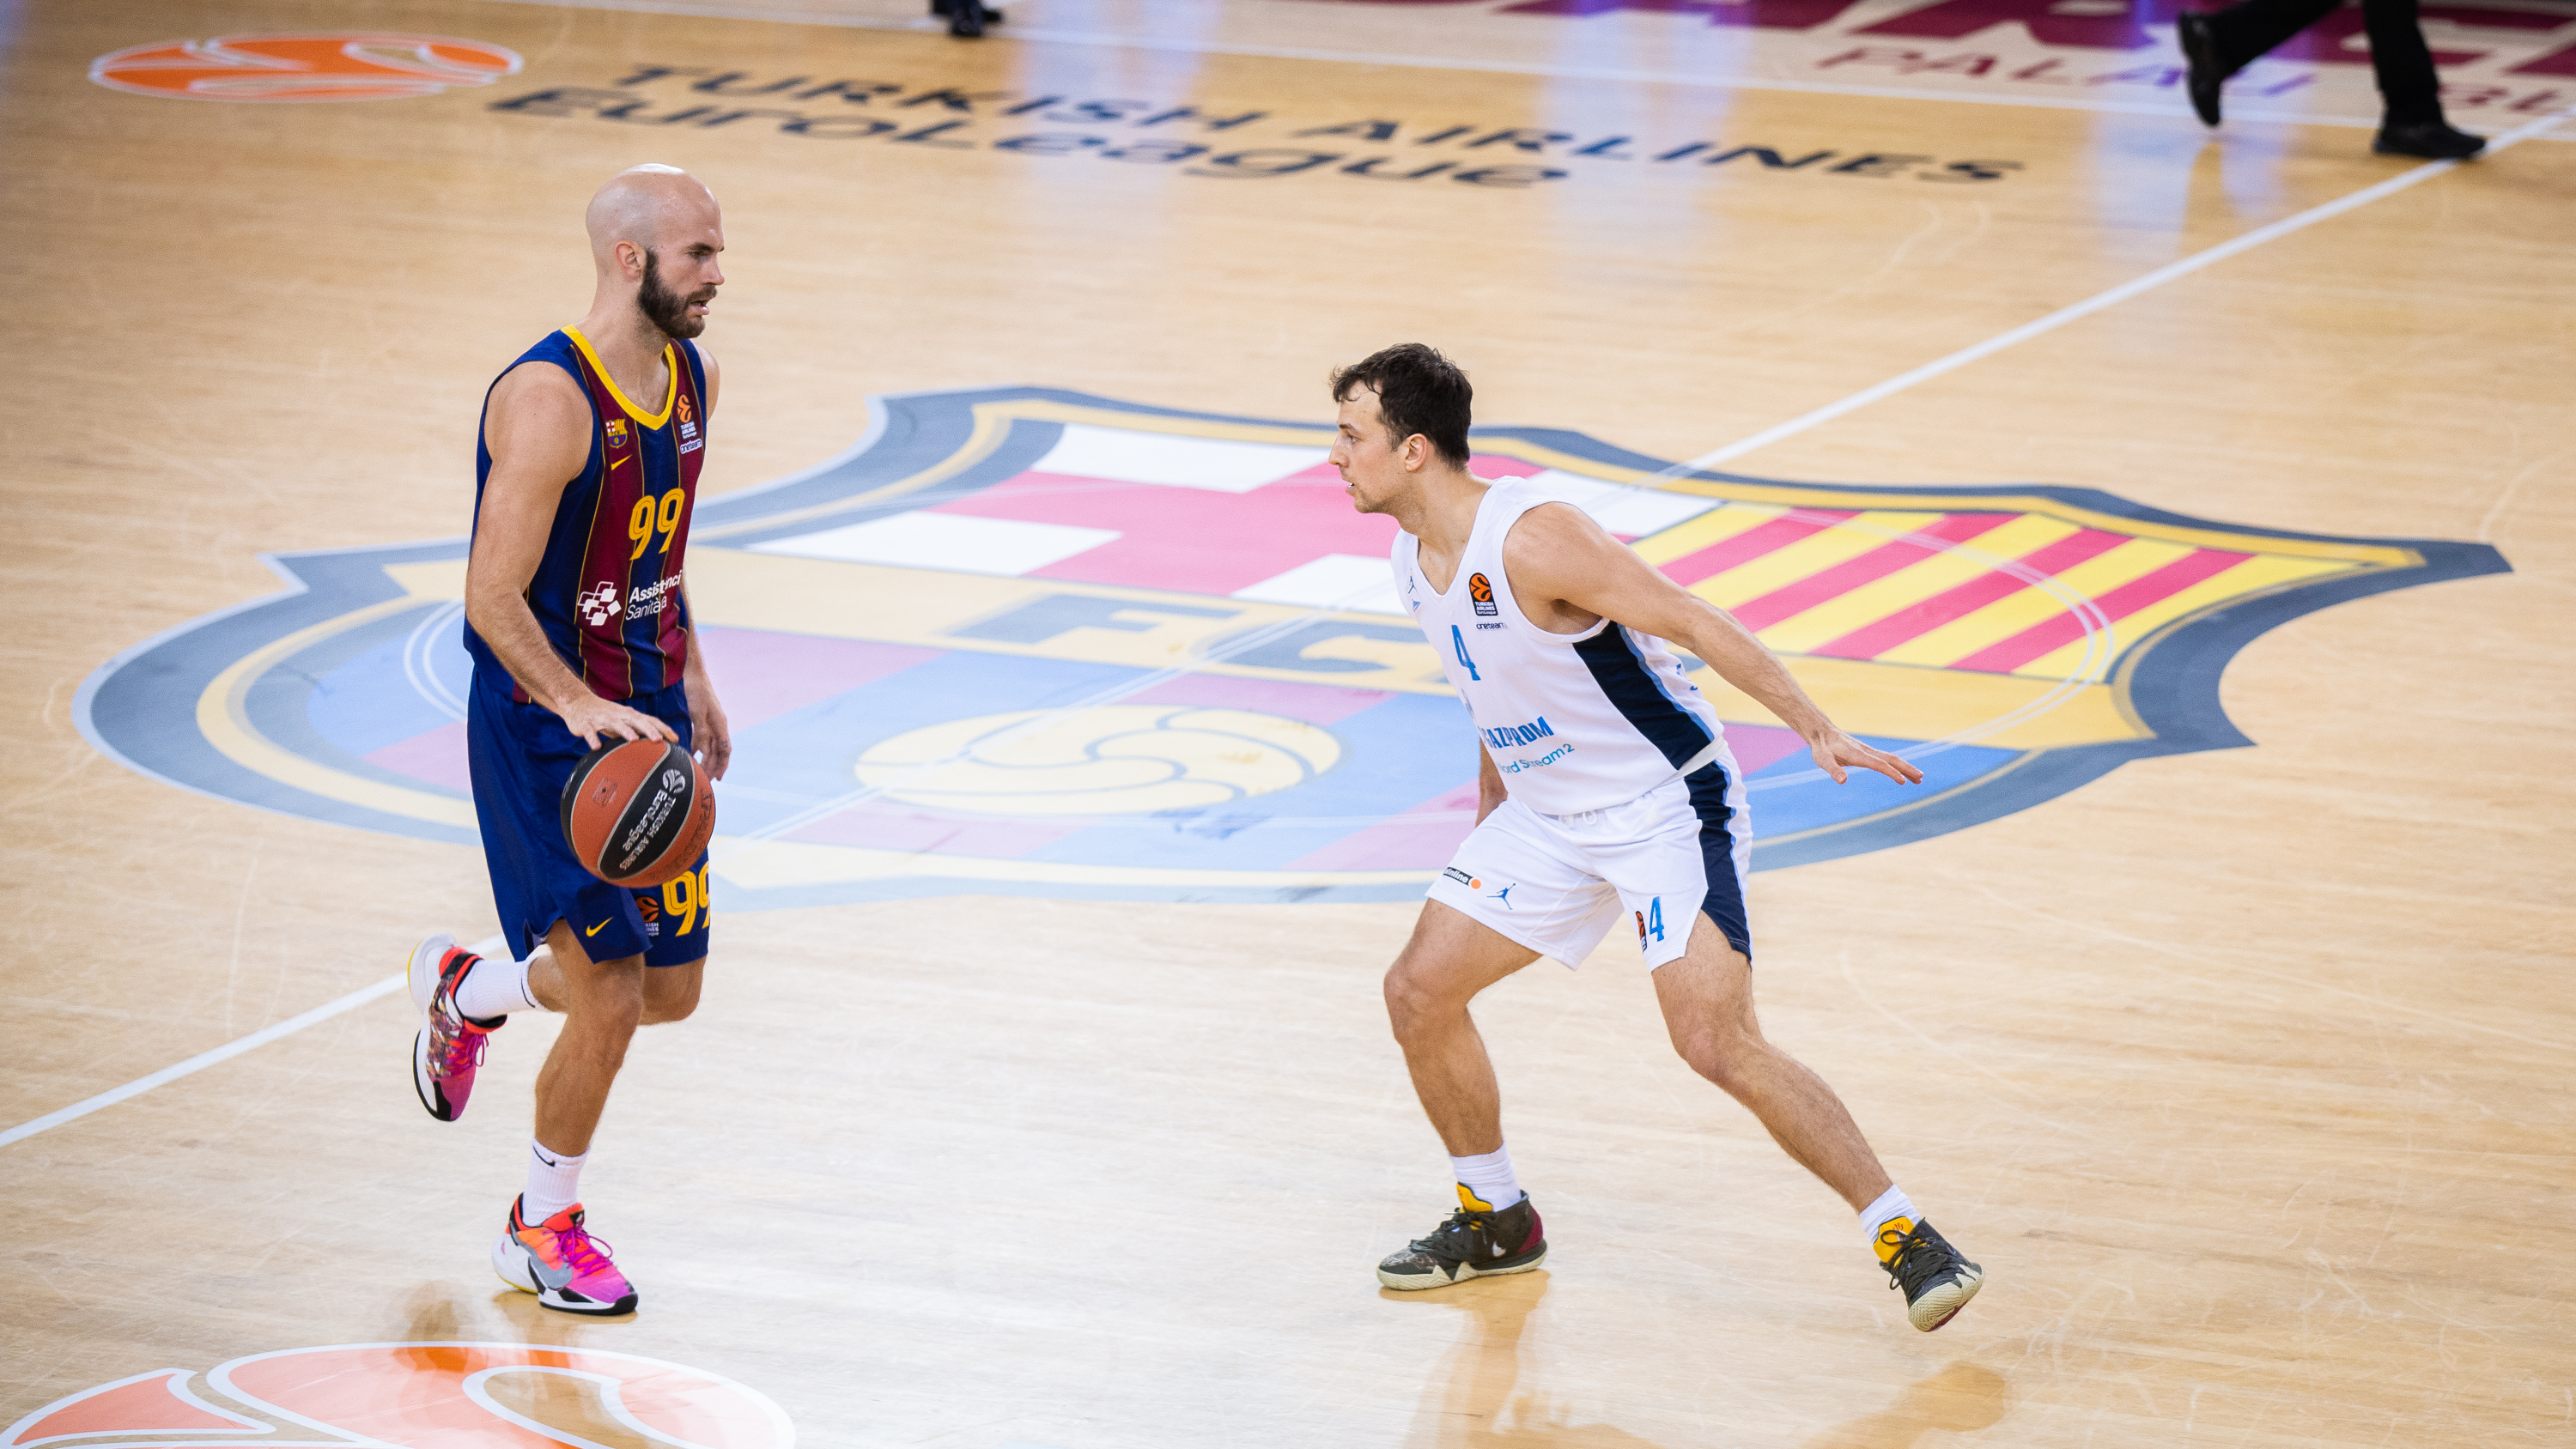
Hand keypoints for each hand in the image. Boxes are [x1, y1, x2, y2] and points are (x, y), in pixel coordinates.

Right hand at [555, 692, 678, 751]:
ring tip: (633, 740)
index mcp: (629, 715)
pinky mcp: (586, 723)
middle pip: (636, 721)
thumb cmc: (606, 715)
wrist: (577, 702)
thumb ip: (638, 731)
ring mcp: (602, 718)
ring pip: (615, 724)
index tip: (675, 739)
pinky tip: (597, 747)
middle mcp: (618, 715)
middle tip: (659, 740)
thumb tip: (659, 744)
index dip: (663, 729)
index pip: (650, 720)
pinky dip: (593, 738)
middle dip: (648, 730)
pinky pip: (590, 731)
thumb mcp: (624, 722)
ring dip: (624, 731)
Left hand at [687, 679, 731, 781]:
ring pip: (710, 746)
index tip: (718, 778)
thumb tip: (705, 751)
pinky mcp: (702, 719)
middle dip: (713, 766)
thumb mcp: (698, 712)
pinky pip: (702, 738)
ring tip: (701, 772)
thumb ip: (702, 732)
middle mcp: (717, 726)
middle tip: (706, 780)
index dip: (723, 764)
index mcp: (720, 724)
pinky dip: (698, 748)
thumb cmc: (697, 691)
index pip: (724, 750)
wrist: (693, 674)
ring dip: (706, 759)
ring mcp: (710, 723)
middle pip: (718, 751)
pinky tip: (691, 755)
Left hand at [1808, 727, 1922, 785]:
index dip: (1890, 772)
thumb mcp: (1823, 760)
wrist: (1822, 733)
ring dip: (1905, 767)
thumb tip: (1843, 781)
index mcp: (1857, 754)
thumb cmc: (1822, 748)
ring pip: (1891, 758)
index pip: (1878, 764)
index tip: (1902, 781)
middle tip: (1920, 778)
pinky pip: (1886, 758)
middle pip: (1891, 759)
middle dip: (1906, 768)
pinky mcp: (1868, 752)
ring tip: (1919, 778)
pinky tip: (1903, 772)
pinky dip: (1897, 765)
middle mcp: (1866, 751)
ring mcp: (1868, 751)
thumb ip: (1833, 770)